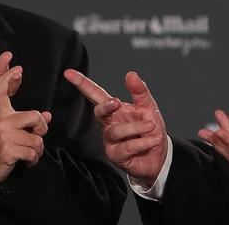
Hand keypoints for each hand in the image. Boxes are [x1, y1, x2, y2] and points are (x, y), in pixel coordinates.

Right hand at [0, 68, 51, 193]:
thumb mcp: (8, 131)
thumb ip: (27, 122)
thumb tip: (48, 116)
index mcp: (1, 114)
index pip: (2, 94)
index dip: (7, 81)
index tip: (16, 70)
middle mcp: (3, 122)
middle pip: (35, 116)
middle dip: (41, 128)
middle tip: (37, 136)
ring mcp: (5, 136)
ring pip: (36, 140)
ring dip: (37, 150)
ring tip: (30, 153)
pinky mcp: (9, 150)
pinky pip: (32, 153)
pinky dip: (33, 159)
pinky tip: (27, 161)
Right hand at [64, 69, 166, 185]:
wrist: (160, 155)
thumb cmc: (150, 129)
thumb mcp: (148, 106)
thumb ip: (139, 91)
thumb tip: (130, 74)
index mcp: (114, 109)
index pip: (95, 94)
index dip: (82, 83)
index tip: (68, 73)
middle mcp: (109, 124)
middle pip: (98, 112)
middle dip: (105, 107)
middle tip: (116, 102)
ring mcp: (110, 140)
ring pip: (116, 131)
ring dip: (136, 127)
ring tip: (151, 125)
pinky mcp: (116, 155)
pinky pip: (127, 147)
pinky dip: (143, 142)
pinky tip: (153, 139)